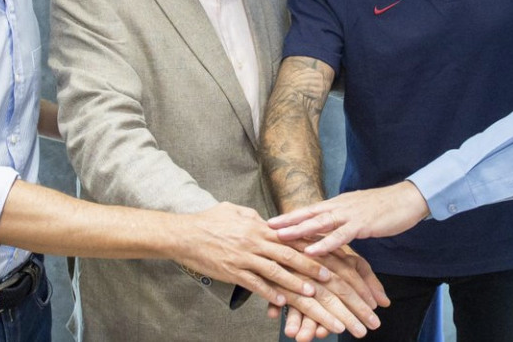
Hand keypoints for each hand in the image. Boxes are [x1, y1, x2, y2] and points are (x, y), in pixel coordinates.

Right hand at [172, 202, 327, 305]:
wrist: (184, 234)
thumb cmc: (208, 220)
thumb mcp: (233, 210)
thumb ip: (252, 215)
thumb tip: (266, 220)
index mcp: (257, 226)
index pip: (290, 235)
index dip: (309, 243)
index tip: (324, 250)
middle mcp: (254, 241)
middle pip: (288, 254)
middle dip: (309, 266)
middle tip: (328, 276)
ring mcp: (243, 257)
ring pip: (274, 271)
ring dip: (294, 283)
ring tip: (310, 292)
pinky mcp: (232, 271)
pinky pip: (254, 284)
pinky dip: (268, 293)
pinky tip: (280, 301)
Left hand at [268, 182, 430, 254]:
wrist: (408, 199)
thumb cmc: (384, 208)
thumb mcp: (358, 213)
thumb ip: (342, 221)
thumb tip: (329, 229)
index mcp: (338, 204)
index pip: (308, 210)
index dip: (289, 216)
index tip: (270, 222)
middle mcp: (339, 206)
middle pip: (307, 214)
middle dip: (285, 222)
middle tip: (264, 228)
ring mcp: (350, 214)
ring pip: (319, 222)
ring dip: (298, 230)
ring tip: (280, 238)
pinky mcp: (362, 224)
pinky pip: (340, 235)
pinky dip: (324, 243)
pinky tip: (312, 250)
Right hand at [268, 241, 388, 338]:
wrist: (279, 230)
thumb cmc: (316, 248)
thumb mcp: (343, 259)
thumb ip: (365, 279)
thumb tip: (385, 302)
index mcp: (330, 257)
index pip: (349, 280)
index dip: (362, 298)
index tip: (374, 317)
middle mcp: (313, 264)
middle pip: (333, 291)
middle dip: (349, 313)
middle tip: (362, 332)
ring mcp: (293, 272)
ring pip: (308, 300)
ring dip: (321, 318)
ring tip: (335, 332)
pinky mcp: (274, 280)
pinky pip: (280, 299)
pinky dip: (285, 313)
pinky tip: (293, 330)